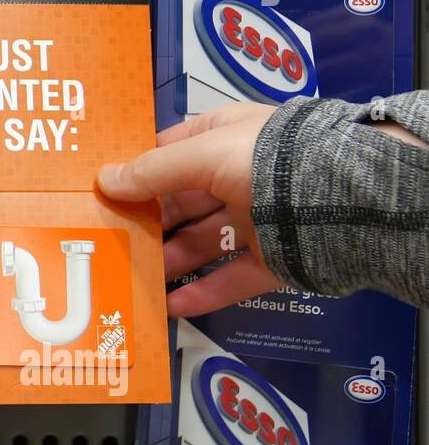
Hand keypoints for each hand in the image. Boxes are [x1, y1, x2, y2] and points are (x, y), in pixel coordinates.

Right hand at [96, 102, 280, 318]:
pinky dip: (202, 293)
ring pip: (202, 243)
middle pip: (181, 202)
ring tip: (132, 279)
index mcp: (224, 138)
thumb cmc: (264, 161)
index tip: (102, 193)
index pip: (169, 151)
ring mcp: (258, 218)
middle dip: (147, 222)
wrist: (342, 197)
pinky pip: (231, 278)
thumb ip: (151, 171)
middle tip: (109, 242)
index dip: (136, 170)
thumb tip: (104, 180)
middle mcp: (238, 176)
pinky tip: (170, 306)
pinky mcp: (274, 258)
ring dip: (168, 260)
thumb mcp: (202, 154)